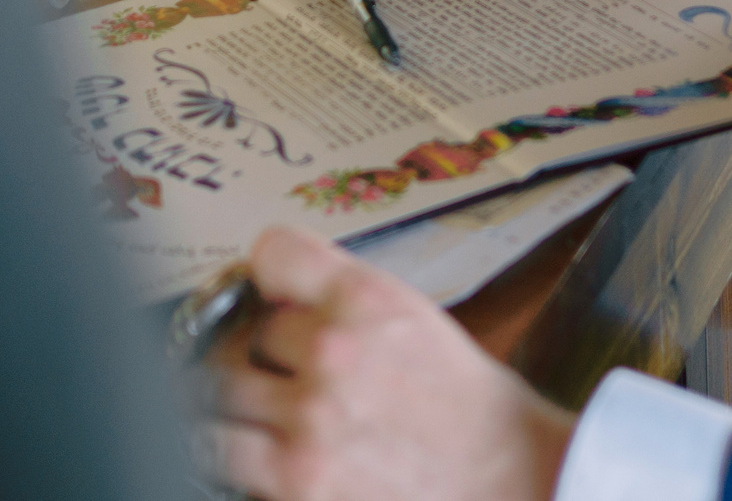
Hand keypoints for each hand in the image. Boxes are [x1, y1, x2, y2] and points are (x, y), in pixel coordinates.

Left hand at [206, 227, 574, 500]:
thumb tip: (277, 294)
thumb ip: (345, 301)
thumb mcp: (415, 320)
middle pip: (247, 332)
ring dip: (244, 405)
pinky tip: (267, 452)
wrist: (510, 479)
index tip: (267, 292)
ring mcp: (310, 420)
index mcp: (370, 298)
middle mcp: (335, 350)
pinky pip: (221, 451)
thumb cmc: (469, 410)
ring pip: (221, 391)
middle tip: (292, 374)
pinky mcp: (296, 480)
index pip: (273, 253)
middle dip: (268, 356)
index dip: (269, 276)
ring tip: (273, 417)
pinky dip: (235, 452)